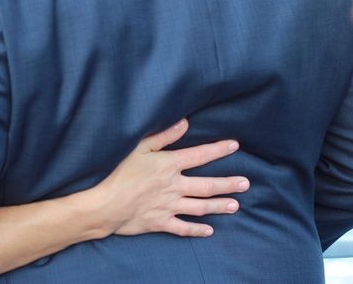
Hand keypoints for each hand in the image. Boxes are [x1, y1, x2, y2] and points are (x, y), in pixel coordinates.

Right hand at [91, 119, 247, 237]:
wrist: (107, 205)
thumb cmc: (120, 173)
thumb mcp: (138, 148)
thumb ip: (163, 136)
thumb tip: (184, 123)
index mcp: (169, 165)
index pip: (200, 156)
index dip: (218, 150)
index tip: (235, 146)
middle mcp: (174, 187)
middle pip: (208, 186)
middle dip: (228, 184)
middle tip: (245, 183)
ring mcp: (169, 206)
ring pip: (201, 207)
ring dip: (219, 206)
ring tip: (235, 205)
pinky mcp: (161, 223)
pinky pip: (184, 228)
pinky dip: (197, 230)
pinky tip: (209, 230)